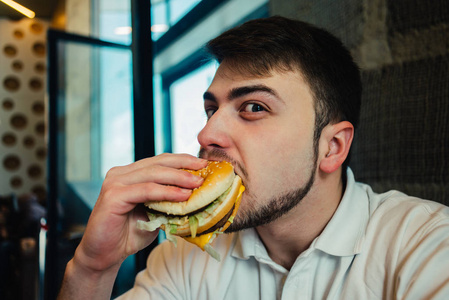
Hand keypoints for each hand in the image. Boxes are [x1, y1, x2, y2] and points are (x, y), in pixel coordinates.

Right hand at [73, 153, 206, 271]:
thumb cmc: (129, 234)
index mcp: (131, 174)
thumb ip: (169, 201)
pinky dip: (166, 192)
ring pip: (153, 174)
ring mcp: (115, 183)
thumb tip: (196, 194)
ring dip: (178, 178)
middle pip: (158, 163)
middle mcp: (121, 174)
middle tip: (204, 169)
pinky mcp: (113, 196)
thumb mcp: (155, 213)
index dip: (183, 160)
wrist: (104, 255)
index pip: (160, 161)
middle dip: (184, 165)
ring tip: (198, 183)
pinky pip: (145, 190)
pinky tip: (182, 195)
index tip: (204, 164)